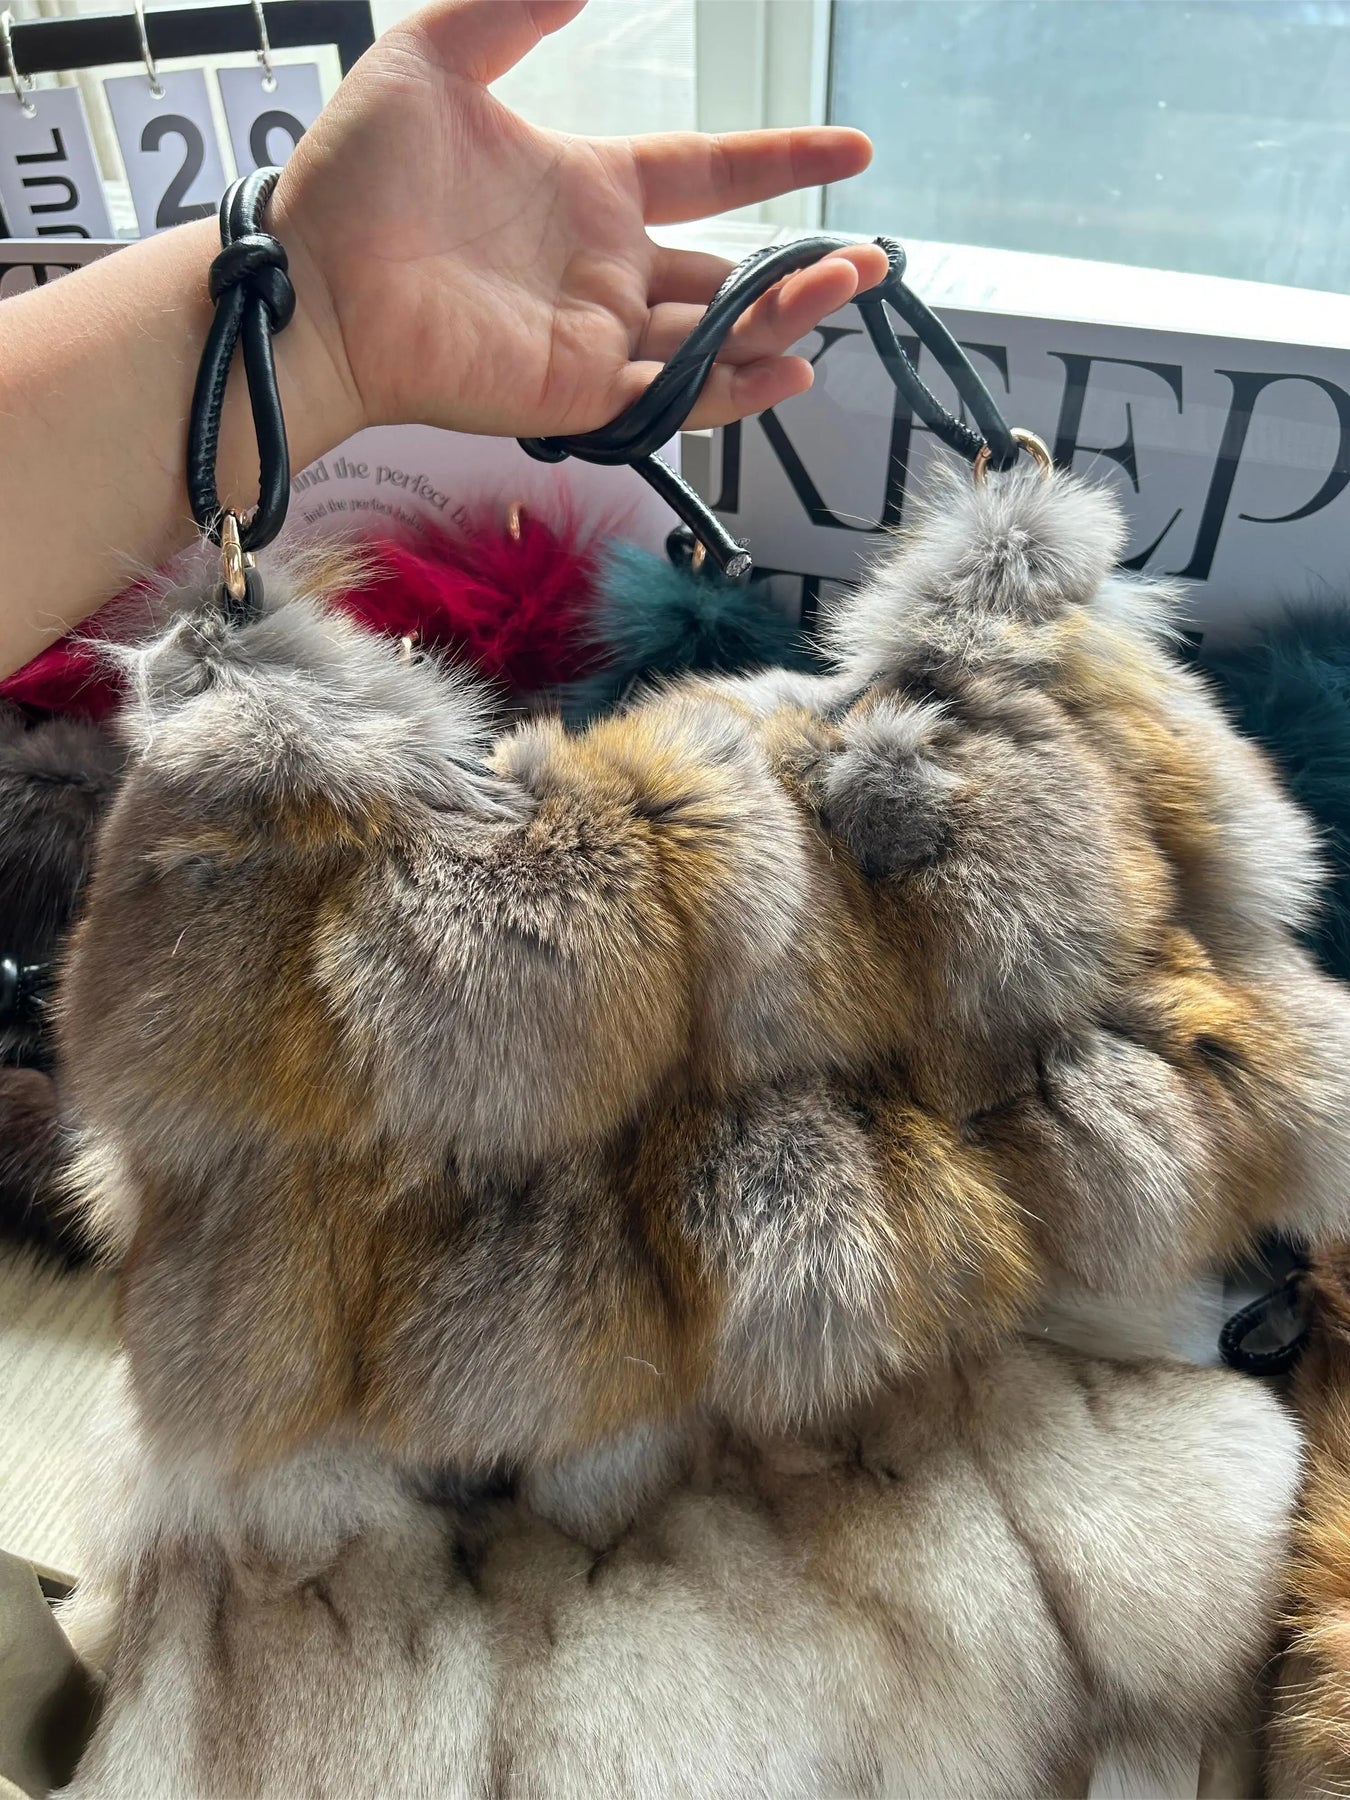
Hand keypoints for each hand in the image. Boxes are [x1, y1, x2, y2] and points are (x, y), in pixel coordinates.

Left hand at [272, 0, 887, 444]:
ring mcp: (596, 337)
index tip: (851, 150)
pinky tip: (791, 368)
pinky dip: (736, 390)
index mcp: (587, 188)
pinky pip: (673, 399)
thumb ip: (515, 7)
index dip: (780, 163)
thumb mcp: (436, 55)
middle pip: (727, 273)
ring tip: (844, 289)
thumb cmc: (357, 177)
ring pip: (716, 337)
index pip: (705, 174)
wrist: (310, 281)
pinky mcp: (577, 395)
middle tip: (870, 261)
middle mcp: (604, 268)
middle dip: (803, 269)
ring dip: (786, 319)